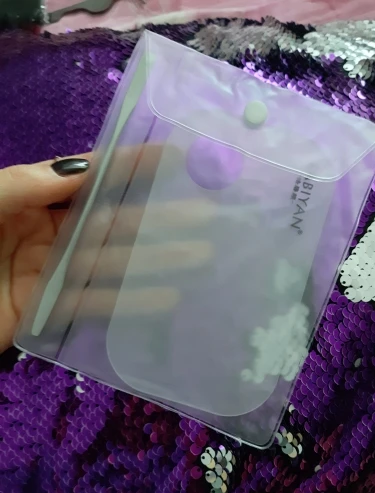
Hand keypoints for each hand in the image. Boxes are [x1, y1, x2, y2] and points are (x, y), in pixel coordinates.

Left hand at [0, 146, 213, 352]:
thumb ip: (25, 184)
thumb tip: (81, 167)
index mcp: (29, 196)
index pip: (89, 177)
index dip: (129, 166)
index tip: (174, 156)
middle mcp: (46, 230)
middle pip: (109, 220)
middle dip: (156, 217)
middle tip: (204, 213)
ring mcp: (49, 270)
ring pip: (110, 261)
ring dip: (156, 259)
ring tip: (201, 256)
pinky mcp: (48, 309)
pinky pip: (94, 302)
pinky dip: (130, 301)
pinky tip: (167, 297)